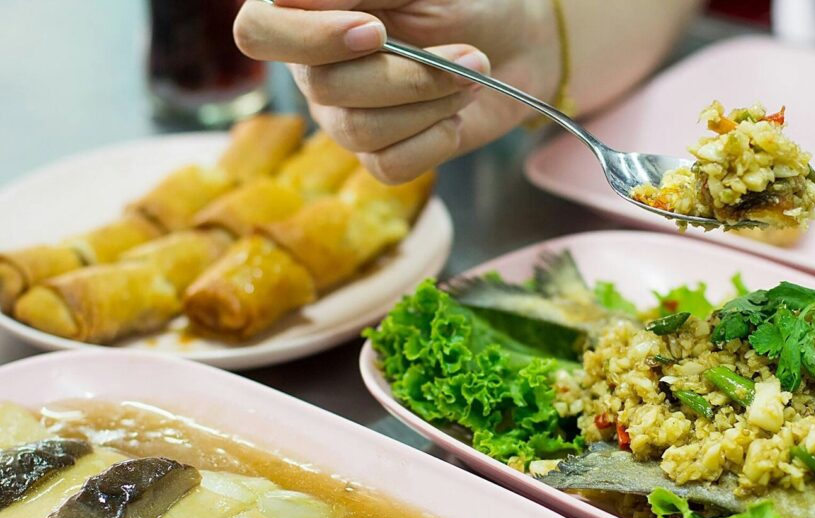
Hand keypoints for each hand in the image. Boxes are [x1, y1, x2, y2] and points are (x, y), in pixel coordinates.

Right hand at [234, 0, 560, 182]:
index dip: (310, 38)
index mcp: (309, 15)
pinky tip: (454, 115)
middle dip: (407, 76)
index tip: (375, 31)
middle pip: (326, 90)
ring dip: (431, 103)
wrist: (516, 44)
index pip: (259, 31)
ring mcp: (343, 116)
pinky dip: (434, 141)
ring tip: (471, 76)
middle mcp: (314, 69)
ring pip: (360, 131)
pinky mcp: (380, 155)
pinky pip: (388, 166)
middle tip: (467, 53)